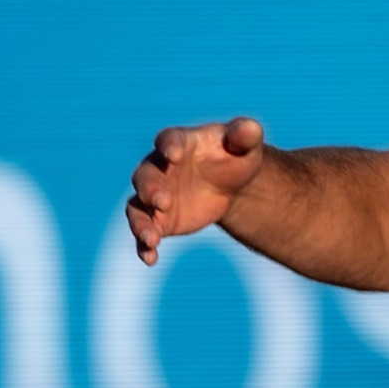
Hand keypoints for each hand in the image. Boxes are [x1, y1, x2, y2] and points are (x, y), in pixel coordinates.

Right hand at [126, 118, 265, 265]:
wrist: (230, 186)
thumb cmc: (233, 157)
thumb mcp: (245, 145)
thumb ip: (245, 136)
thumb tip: (250, 128)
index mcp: (178, 143)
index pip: (167, 140)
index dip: (168, 146)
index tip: (174, 155)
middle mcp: (159, 169)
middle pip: (145, 177)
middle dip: (150, 189)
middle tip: (161, 201)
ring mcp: (155, 196)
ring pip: (138, 208)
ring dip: (140, 223)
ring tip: (150, 238)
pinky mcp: (159, 220)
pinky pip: (146, 233)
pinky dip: (144, 246)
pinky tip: (150, 259)